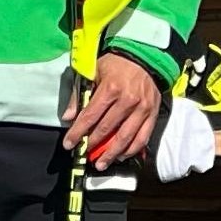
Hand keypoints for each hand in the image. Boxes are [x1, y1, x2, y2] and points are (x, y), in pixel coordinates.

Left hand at [62, 50, 160, 167]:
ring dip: (112, 153)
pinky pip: (143, 137)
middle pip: (107, 129)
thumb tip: (68, 117)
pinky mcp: (153, 114)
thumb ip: (79, 95)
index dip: (78, 132)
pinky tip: (122, 156)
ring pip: (126, 137)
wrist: (144, 57)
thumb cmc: (115, 64)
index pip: (90, 116)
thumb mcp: (92, 72)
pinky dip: (132, 149)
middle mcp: (128, 101)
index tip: (69, 144)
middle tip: (84, 155)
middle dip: (93, 144)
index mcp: (111, 89)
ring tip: (101, 163)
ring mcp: (142, 109)